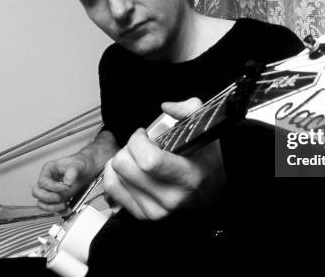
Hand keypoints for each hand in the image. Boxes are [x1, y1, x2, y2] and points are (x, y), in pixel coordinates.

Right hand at [32, 152, 96, 212]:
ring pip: (42, 203)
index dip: (53, 187)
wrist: (90, 167)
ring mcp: (53, 190)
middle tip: (59, 198)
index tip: (65, 187)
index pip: (43, 182)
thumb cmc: (82, 162)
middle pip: (37, 193)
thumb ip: (72, 171)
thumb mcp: (79, 164)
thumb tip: (67, 181)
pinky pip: (53, 208)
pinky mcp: (60, 197)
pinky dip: (59, 211)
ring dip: (52, 207)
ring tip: (63, 205)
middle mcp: (49, 180)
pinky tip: (68, 209)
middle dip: (48, 198)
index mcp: (49, 169)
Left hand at [103, 97, 225, 219]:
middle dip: (128, 148)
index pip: (148, 160)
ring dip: (122, 161)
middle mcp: (171, 198)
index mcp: (188, 177)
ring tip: (139, 159)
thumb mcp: (205, 132)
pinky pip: (112, 189)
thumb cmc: (207, 162)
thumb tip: (167, 107)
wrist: (212, 192)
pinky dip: (116, 175)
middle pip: (124, 166)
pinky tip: (132, 170)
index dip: (139, 141)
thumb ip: (189, 110)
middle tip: (142, 146)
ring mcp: (156, 210)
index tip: (145, 135)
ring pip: (114, 177)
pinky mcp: (143, 215)